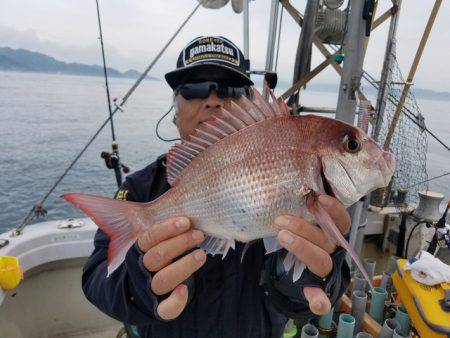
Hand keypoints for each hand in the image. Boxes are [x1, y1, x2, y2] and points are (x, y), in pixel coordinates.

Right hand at [137, 217, 205, 319]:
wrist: (142, 288)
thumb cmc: (157, 256)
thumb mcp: (155, 241)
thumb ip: (165, 230)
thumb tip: (189, 215)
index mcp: (138, 251)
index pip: (148, 238)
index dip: (167, 229)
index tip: (186, 222)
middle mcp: (142, 270)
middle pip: (157, 256)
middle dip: (180, 243)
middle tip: (199, 235)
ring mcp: (149, 290)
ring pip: (162, 280)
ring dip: (184, 266)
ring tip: (201, 254)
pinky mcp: (159, 308)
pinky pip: (165, 309)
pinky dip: (175, 301)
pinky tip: (185, 290)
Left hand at [274, 195, 350, 314]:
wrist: (295, 272)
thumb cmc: (300, 239)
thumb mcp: (302, 223)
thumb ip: (300, 210)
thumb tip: (281, 189)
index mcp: (332, 234)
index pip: (341, 220)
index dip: (334, 209)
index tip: (320, 198)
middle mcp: (332, 251)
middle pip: (324, 239)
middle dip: (302, 228)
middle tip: (280, 220)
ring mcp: (325, 271)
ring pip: (321, 260)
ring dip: (303, 249)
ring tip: (282, 236)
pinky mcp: (316, 290)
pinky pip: (321, 297)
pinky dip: (319, 301)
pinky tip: (317, 304)